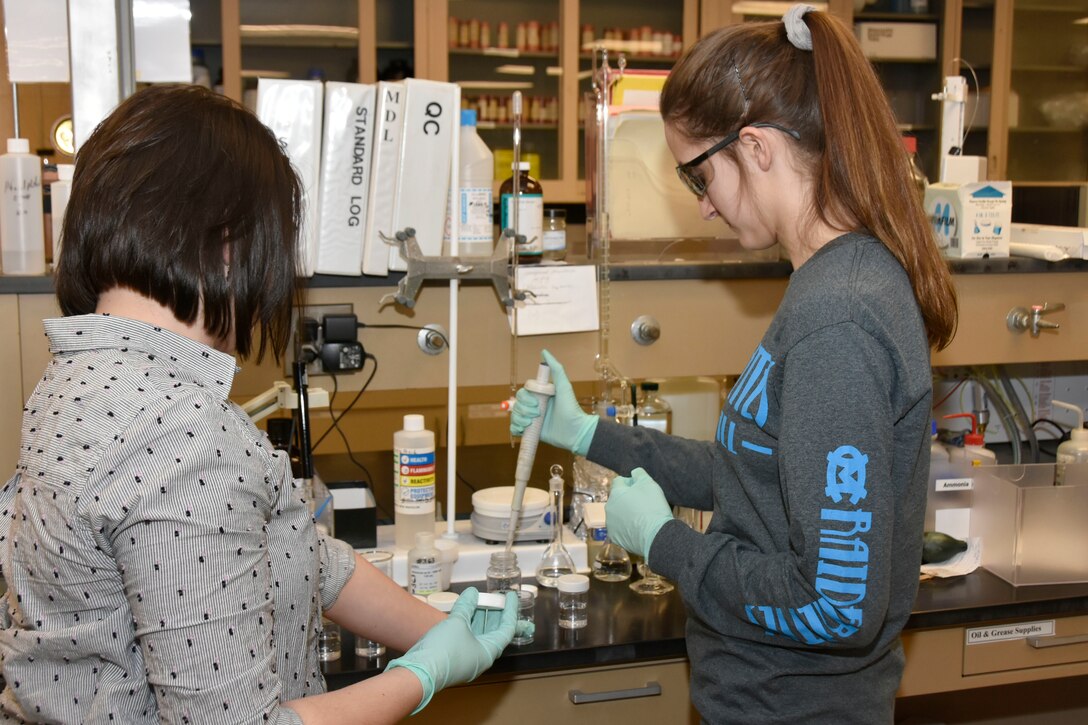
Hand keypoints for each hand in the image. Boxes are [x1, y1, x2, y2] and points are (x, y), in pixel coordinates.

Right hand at [387, 588, 515, 711]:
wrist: (418, 672)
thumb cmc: (442, 650)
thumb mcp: (457, 622)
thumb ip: (467, 606)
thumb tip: (472, 593)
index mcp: (488, 653)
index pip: (506, 629)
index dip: (510, 611)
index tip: (511, 597)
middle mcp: (480, 658)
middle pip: (493, 633)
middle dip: (494, 614)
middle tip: (495, 598)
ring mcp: (467, 660)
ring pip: (478, 636)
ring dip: (479, 618)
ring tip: (479, 601)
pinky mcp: (454, 659)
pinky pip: (466, 639)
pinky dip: (468, 625)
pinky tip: (463, 613)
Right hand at [508, 349, 597, 456]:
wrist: (575, 432)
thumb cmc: (571, 408)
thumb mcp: (564, 387)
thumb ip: (556, 369)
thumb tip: (544, 351)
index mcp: (541, 395)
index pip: (524, 392)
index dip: (526, 397)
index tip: (536, 402)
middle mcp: (535, 406)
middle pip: (518, 403)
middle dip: (523, 409)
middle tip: (536, 414)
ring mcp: (533, 419)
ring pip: (515, 415)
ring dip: (519, 418)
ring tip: (530, 423)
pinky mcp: (531, 431)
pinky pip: (515, 427)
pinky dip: (515, 428)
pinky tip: (522, 429)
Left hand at [605, 467, 673, 559]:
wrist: (656, 535)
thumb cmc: (652, 507)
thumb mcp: (649, 483)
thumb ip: (639, 474)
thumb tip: (634, 472)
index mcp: (615, 493)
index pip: (618, 481)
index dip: (630, 482)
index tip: (641, 488)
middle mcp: (609, 508)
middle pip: (617, 499)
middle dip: (627, 498)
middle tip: (643, 503)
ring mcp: (611, 524)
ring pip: (618, 514)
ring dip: (626, 513)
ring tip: (642, 517)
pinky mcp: (616, 538)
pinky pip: (620, 529)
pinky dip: (627, 528)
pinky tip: (639, 529)